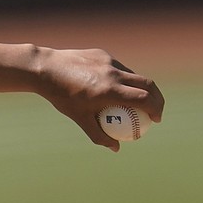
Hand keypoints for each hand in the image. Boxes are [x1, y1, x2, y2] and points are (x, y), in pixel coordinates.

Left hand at [38, 48, 164, 151]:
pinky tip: (113, 86)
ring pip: (133, 74)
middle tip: (155, 109)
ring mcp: (108, 61)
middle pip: (147, 84)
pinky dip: (121, 78)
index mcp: (110, 90)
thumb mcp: (79, 118)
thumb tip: (116, 148)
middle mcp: (113, 74)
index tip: (156, 119)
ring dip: (140, 87)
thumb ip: (98, 134)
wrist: (45, 68)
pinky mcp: (102, 54)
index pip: (144, 99)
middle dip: (157, 97)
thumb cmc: (61, 96)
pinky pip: (117, 67)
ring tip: (137, 99)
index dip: (156, 109)